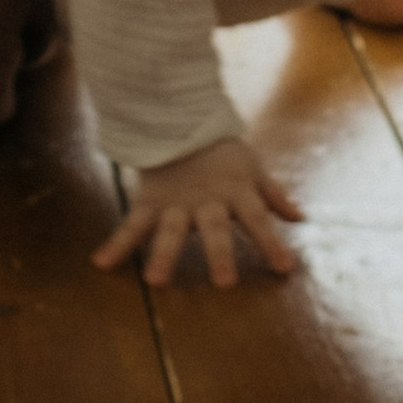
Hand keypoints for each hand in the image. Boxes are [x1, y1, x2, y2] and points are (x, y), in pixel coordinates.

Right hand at [93, 134, 303, 286]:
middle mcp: (207, 201)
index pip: (257, 219)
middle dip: (219, 254)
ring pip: (171, 230)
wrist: (178, 119)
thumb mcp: (252, 170)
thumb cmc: (222, 153)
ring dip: (163, 254)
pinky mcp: (150, 202)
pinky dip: (116, 243)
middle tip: (224, 283)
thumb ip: (274, 196)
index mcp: (236, 192)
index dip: (271, 242)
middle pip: (214, 228)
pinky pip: (131, 224)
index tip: (285, 268)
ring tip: (155, 280)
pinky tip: (101, 263)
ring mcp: (176, 203)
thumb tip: (300, 217)